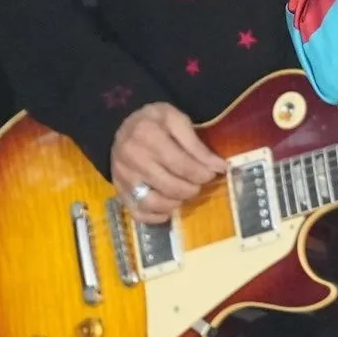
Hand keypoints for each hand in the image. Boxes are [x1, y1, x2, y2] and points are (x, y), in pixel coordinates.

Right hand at [111, 103, 225, 224]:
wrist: (122, 124)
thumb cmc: (155, 121)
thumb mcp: (177, 120)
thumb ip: (197, 145)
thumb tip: (219, 167)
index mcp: (148, 136)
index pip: (180, 164)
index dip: (201, 173)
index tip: (214, 173)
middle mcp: (132, 159)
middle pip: (168, 185)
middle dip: (192, 188)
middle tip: (200, 183)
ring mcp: (123, 177)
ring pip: (152, 202)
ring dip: (175, 203)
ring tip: (185, 193)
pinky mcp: (118, 190)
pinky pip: (136, 212)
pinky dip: (155, 216)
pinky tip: (168, 210)